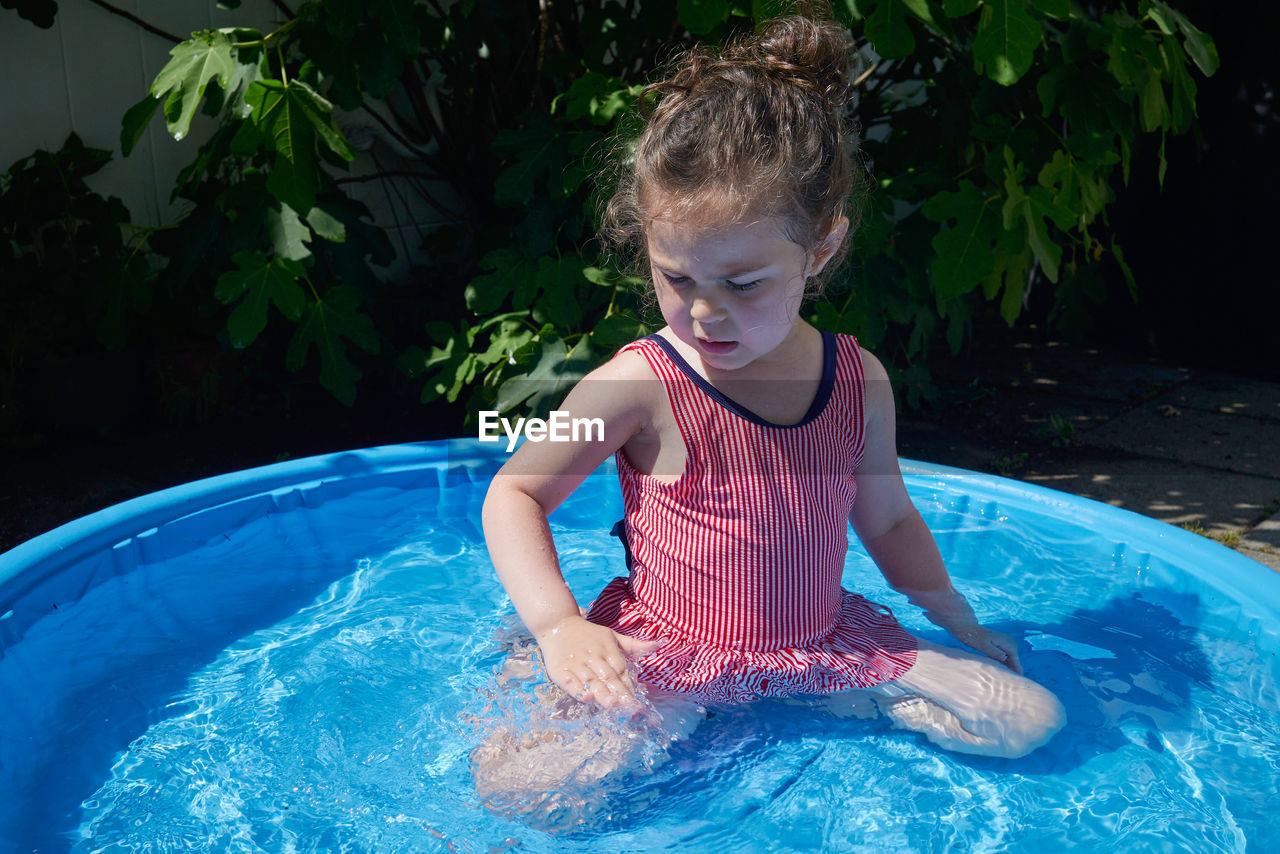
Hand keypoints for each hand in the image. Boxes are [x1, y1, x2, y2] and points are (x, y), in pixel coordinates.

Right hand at [535, 615, 659, 707]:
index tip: (636, 699)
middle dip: (618, 691)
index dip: (628, 684)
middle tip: (628, 705)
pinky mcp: (559, 670)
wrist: (557, 625)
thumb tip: (658, 645)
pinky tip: (586, 697)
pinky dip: (577, 689)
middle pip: (607, 676)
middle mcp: (592, 656)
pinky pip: (570, 682)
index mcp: (607, 648)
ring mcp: (576, 663)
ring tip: (611, 704)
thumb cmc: (588, 634)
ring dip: (601, 692)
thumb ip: (633, 644)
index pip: (620, 668)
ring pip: (590, 680)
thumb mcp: (611, 635)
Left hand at [947, 624, 1022, 673]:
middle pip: (1014, 660)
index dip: (1016, 670)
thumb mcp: (983, 646)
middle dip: (1012, 670)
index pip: (1015, 659)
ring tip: (1006, 680)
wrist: (969, 629)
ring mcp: (1007, 644)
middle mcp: (1010, 642)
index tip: (1018, 680)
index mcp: (1007, 642)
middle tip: (1011, 683)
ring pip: (1010, 660)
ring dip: (1008, 668)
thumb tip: (1005, 658)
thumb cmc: (974, 638)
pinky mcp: (1002, 646)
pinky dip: (1003, 664)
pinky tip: (1000, 672)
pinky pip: (1005, 658)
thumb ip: (994, 652)